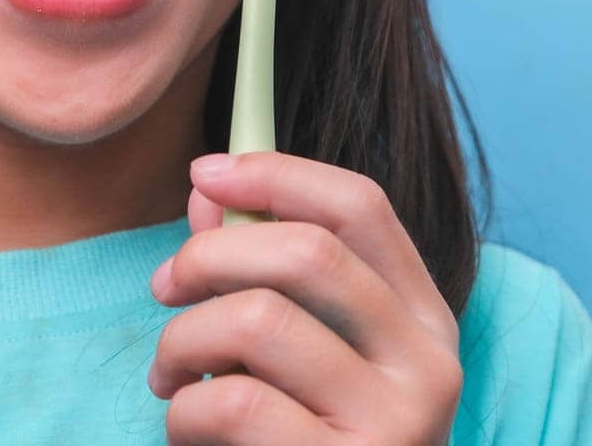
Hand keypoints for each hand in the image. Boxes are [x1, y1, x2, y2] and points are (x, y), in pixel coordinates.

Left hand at [147, 151, 462, 444]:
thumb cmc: (306, 442)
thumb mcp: (298, 353)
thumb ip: (261, 272)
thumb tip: (208, 195)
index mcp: (424, 320)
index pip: (361, 206)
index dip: (276, 173)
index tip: (203, 171)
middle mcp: (429, 365)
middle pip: (306, 251)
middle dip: (208, 255)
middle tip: (162, 287)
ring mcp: (396, 424)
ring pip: (258, 319)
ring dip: (183, 340)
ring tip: (170, 376)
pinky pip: (232, 404)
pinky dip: (183, 410)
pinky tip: (185, 428)